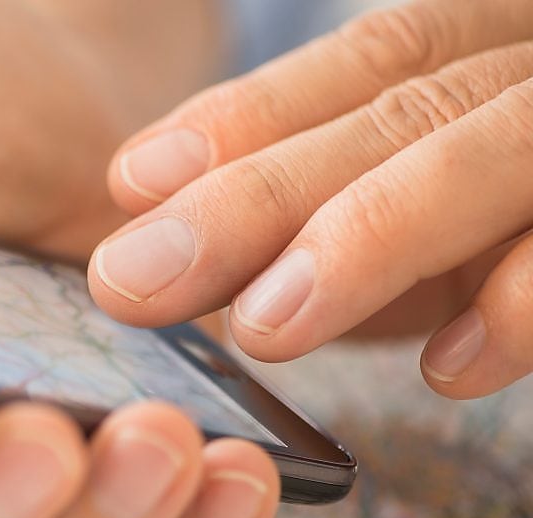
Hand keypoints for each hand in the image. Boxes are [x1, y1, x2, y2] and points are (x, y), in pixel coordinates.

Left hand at [92, 0, 532, 399]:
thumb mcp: (454, 202)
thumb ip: (346, 197)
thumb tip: (170, 221)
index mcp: (514, 43)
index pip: (378, 57)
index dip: (253, 115)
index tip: (134, 179)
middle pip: (415, 106)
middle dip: (265, 193)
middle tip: (136, 278)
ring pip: (500, 151)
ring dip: (377, 236)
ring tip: (265, 323)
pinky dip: (532, 299)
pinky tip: (451, 366)